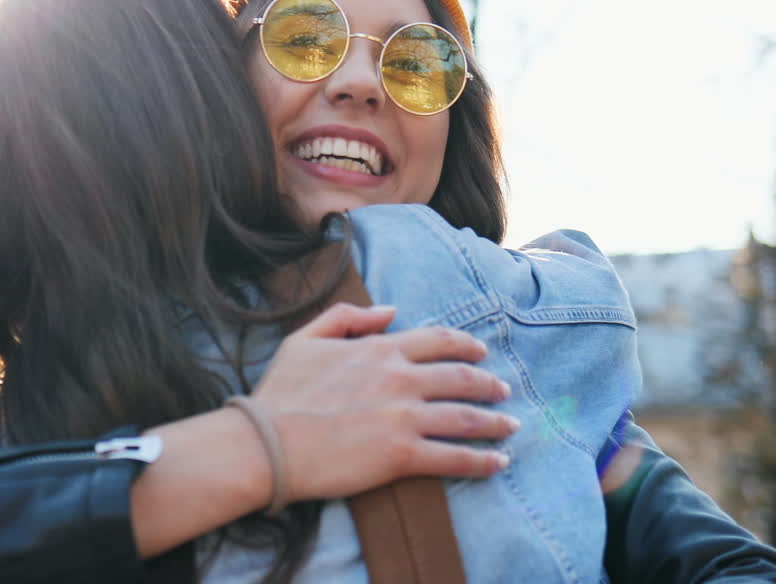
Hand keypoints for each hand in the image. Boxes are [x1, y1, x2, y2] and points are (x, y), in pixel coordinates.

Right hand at [249, 303, 516, 502]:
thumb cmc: (280, 392)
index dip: (465, 345)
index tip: (481, 352)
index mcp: (378, 350)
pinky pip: (454, 458)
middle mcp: (399, 379)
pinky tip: (499, 463)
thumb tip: (389, 311)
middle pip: (461, 378)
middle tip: (504, 390)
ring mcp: (403, 418)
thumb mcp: (305, 338)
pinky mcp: (402, 456)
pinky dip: (482, 461)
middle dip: (488, 384)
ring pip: (466, 417)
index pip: (437, 340)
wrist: (265, 443)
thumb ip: (348, 316)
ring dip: (495, 422)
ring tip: (510, 426)